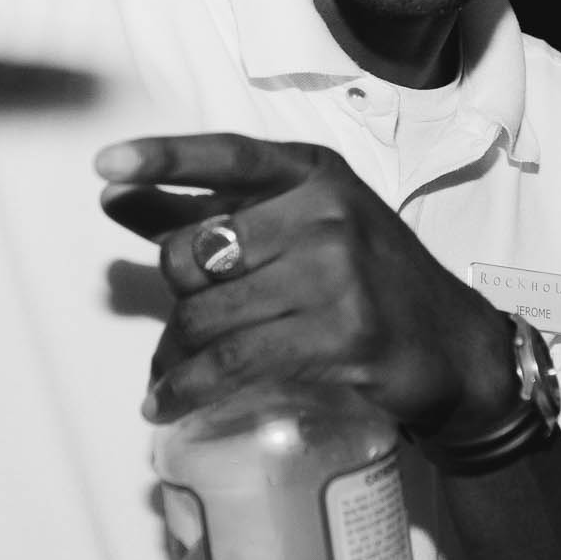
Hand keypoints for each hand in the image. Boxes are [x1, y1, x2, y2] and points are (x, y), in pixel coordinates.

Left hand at [96, 133, 516, 440]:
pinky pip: (234, 364)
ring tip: (167, 377)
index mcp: (315, 175)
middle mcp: (326, 213)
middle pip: (194, 252)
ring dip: (173, 356)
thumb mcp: (303, 226)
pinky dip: (189, 389)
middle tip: (180, 332)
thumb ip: (213, 210)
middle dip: (175, 299)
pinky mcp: (339, 336)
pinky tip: (167, 403)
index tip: (106, 168)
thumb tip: (117, 197)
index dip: (163, 159)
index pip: (229, 156)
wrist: (453, 345)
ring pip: (208, 315)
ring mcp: (336, 274)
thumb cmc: (369, 279)